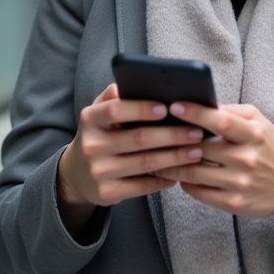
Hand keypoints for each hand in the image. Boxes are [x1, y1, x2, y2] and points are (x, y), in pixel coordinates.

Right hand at [56, 84, 205, 238]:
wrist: (77, 175)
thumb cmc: (99, 135)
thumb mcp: (99, 113)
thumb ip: (115, 96)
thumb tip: (141, 81)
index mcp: (90, 119)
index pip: (115, 110)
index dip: (141, 108)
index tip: (166, 107)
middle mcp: (92, 145)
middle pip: (138, 139)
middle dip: (172, 135)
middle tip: (196, 132)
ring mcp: (99, 171)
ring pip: (145, 163)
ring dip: (175, 157)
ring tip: (196, 151)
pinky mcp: (108, 193)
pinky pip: (143, 186)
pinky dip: (164, 178)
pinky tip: (180, 172)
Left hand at [154, 102, 273, 234]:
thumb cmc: (269, 147)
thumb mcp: (259, 122)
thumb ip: (232, 112)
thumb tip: (199, 105)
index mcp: (254, 134)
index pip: (220, 121)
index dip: (195, 113)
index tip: (173, 106)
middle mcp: (247, 159)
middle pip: (199, 148)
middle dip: (173, 141)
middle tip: (153, 134)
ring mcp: (240, 183)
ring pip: (193, 172)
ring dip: (171, 164)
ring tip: (157, 156)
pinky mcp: (234, 204)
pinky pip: (198, 192)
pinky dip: (184, 182)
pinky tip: (178, 175)